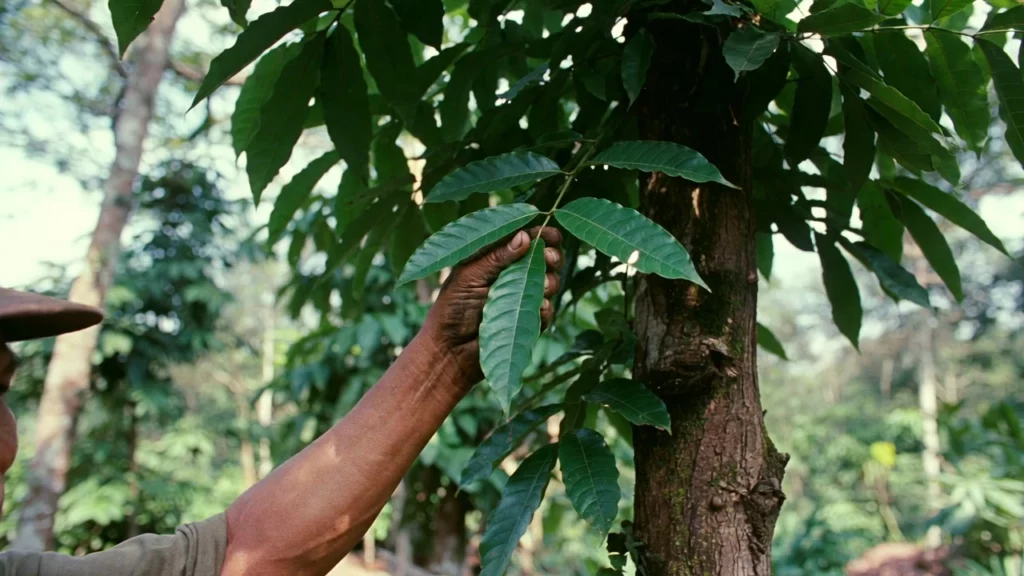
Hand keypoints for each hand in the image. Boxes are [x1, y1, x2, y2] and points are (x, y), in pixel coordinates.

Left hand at [423, 226, 562, 382]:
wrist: (451, 350)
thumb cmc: (452, 308)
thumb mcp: (470, 276)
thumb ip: (497, 257)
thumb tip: (525, 236)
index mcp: (495, 258)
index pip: (522, 239)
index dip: (539, 234)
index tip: (551, 234)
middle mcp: (511, 275)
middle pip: (542, 258)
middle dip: (550, 256)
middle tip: (550, 258)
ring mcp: (522, 297)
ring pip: (549, 282)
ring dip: (551, 280)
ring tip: (544, 284)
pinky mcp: (528, 320)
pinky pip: (546, 310)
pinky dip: (545, 307)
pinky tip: (539, 308)